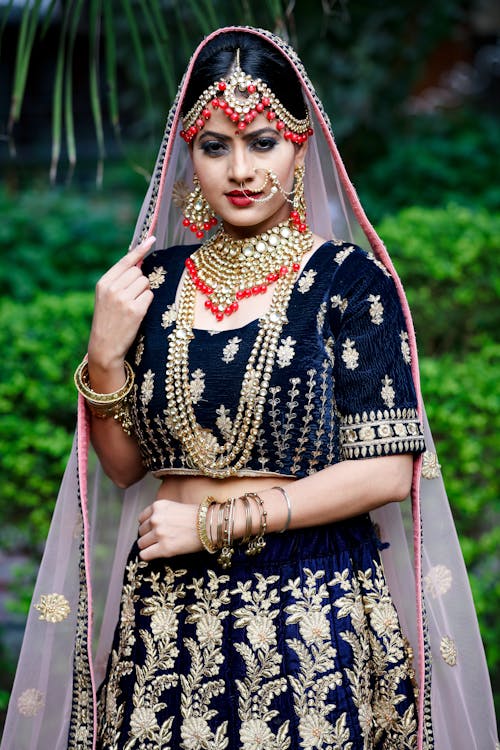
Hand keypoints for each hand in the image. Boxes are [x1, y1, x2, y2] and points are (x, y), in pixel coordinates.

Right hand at [88, 236, 155, 375]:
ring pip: (145, 283)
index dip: (140, 249)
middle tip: (131, 297)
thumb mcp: (106, 297)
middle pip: (139, 272)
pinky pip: (150, 296)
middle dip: (139, 282)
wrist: (104, 346)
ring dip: (144, 293)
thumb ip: (119, 280)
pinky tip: (137, 313)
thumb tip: (139, 263)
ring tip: (132, 306)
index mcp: (104, 283)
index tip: (151, 238)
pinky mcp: (135, 310)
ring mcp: (124, 299)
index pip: (126, 261)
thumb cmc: (108, 320)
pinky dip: (147, 303)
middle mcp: (112, 288)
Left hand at [137, 499, 200, 560]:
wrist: (211, 525)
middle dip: (148, 536)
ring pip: (141, 544)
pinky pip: (144, 555)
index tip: (154, 530)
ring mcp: (159, 534)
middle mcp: (155, 519)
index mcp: (158, 506)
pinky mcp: (164, 548)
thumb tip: (151, 525)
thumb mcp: (175, 507)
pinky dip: (148, 556)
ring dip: (148, 546)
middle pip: (140, 531)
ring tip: (159, 547)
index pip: (141, 519)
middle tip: (159, 539)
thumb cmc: (198, 516)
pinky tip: (156, 554)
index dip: (148, 526)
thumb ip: (162, 514)